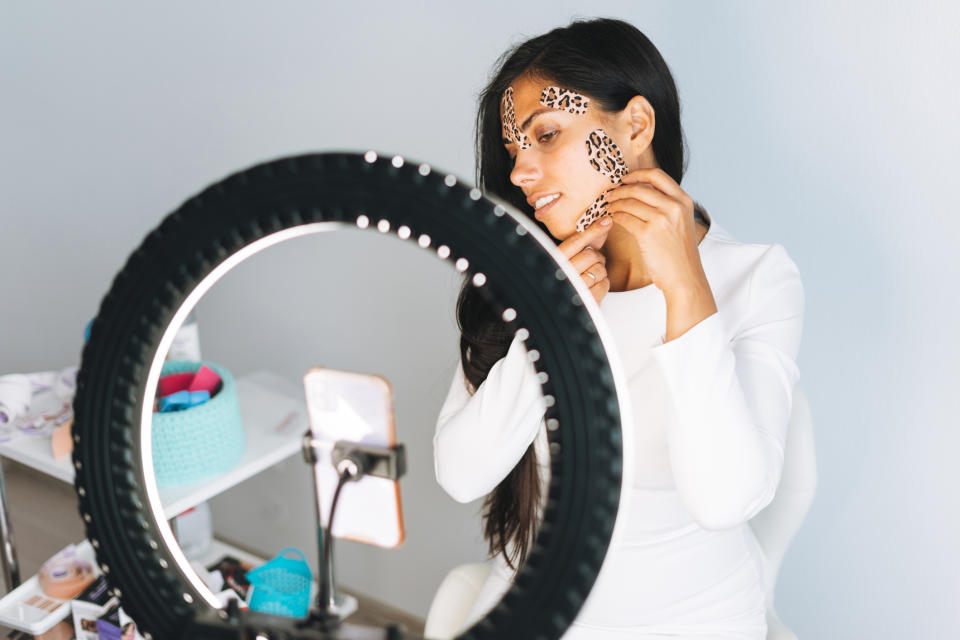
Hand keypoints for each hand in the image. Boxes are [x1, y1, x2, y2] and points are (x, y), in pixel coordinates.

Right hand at [557, 218, 612, 303]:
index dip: (592, 230)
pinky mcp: (585, 301)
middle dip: (596, 258)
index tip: (606, 221)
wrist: (551, 312)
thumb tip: (601, 226)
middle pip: (591, 255)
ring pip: (600, 270)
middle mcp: (561, 274)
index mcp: (553, 261)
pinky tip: (593, 287)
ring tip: (589, 277)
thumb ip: (581, 245)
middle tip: (590, 264)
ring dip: (600, 272)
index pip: (574, 242)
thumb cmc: (558, 285)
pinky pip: (604, 285)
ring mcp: (574, 288)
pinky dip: (603, 285)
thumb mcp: (564, 262)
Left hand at [604, 168, 705, 296]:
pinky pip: (624, 218)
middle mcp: (674, 206)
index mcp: (684, 200)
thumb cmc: (680, 253)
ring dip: (615, 203)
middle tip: (610, 194)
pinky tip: (613, 219)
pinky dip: (615, 216)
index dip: (637, 174)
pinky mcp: (648, 233)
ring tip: (609, 206)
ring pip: (629, 202)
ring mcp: (661, 219)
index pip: (658, 175)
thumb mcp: (682, 222)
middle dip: (621, 189)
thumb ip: (668, 205)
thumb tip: (642, 191)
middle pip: (639, 187)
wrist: (685, 277)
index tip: (625, 178)